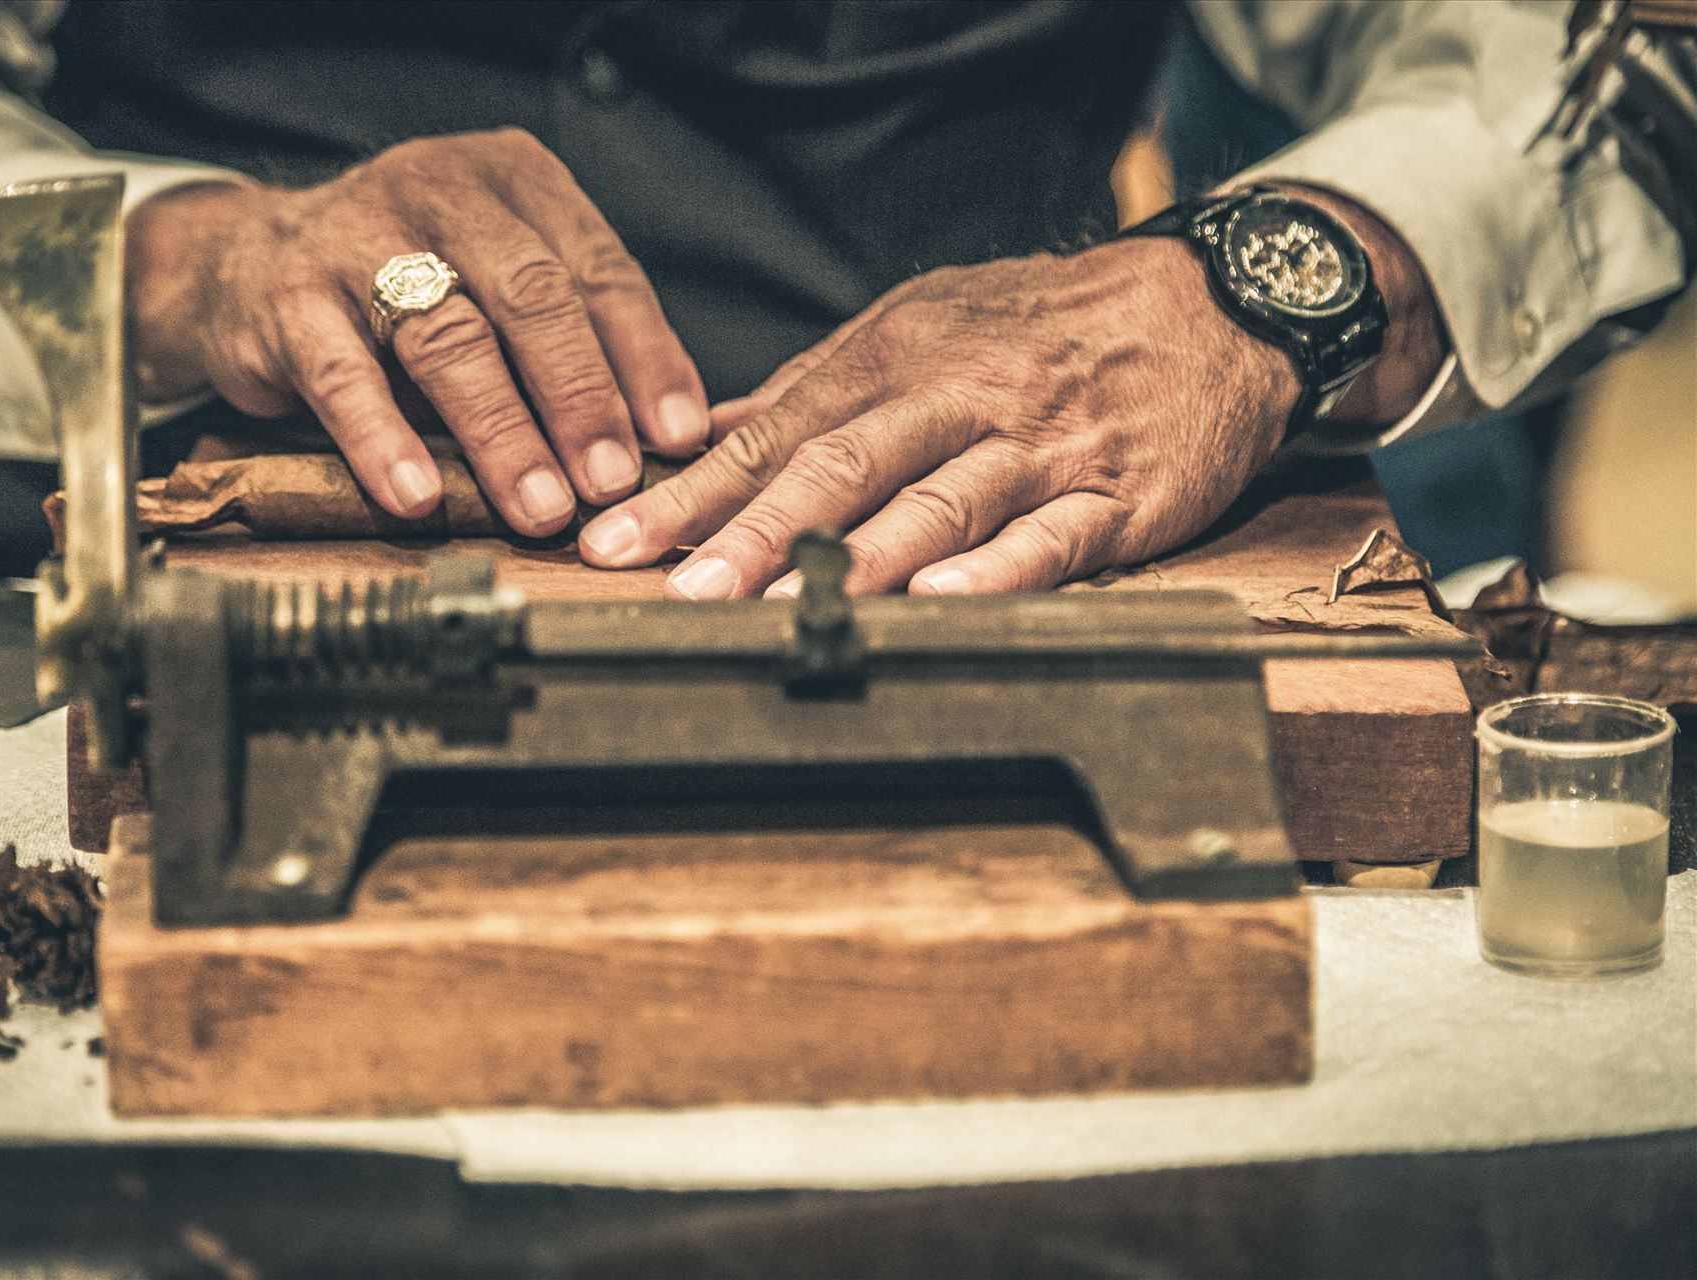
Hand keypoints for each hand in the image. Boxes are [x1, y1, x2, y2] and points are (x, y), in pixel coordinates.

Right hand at [125, 129, 708, 536]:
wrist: (244, 262)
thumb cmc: (406, 287)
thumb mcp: (498, 285)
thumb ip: (576, 338)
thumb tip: (668, 437)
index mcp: (513, 178)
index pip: (599, 269)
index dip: (645, 356)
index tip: (678, 436)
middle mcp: (438, 188)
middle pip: (531, 297)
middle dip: (581, 396)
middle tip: (612, 480)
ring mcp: (356, 235)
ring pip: (447, 337)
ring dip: (502, 432)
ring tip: (540, 506)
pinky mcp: (287, 295)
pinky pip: (344, 376)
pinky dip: (385, 441)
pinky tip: (418, 495)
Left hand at [578, 191, 1442, 596]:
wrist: (1207, 304)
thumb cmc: (1045, 324)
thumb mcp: (923, 323)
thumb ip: (818, 383)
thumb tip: (713, 429)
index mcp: (899, 357)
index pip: (777, 432)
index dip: (694, 493)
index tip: (618, 541)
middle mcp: (958, 398)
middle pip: (841, 468)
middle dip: (751, 534)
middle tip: (680, 591)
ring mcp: (1035, 449)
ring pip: (932, 504)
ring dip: (852, 560)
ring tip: (780, 608)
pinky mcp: (1112, 498)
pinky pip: (1048, 538)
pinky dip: (991, 573)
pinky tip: (938, 604)